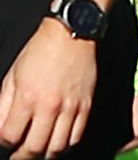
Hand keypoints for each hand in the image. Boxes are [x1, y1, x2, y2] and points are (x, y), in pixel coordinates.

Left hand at [0, 19, 96, 158]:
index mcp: (26, 98)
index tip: (5, 141)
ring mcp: (70, 107)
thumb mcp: (12, 76)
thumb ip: (3, 104)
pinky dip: (65, 145)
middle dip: (22, 156)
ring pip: (57, 147)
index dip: (4, 143)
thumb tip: (0, 127)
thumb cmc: (40, 51)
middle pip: (33, 148)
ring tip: (38, 152)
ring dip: (44, 154)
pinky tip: (57, 143)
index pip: (9, 136)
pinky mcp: (87, 105)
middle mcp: (49, 106)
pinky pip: (76, 136)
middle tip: (18, 156)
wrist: (73, 34)